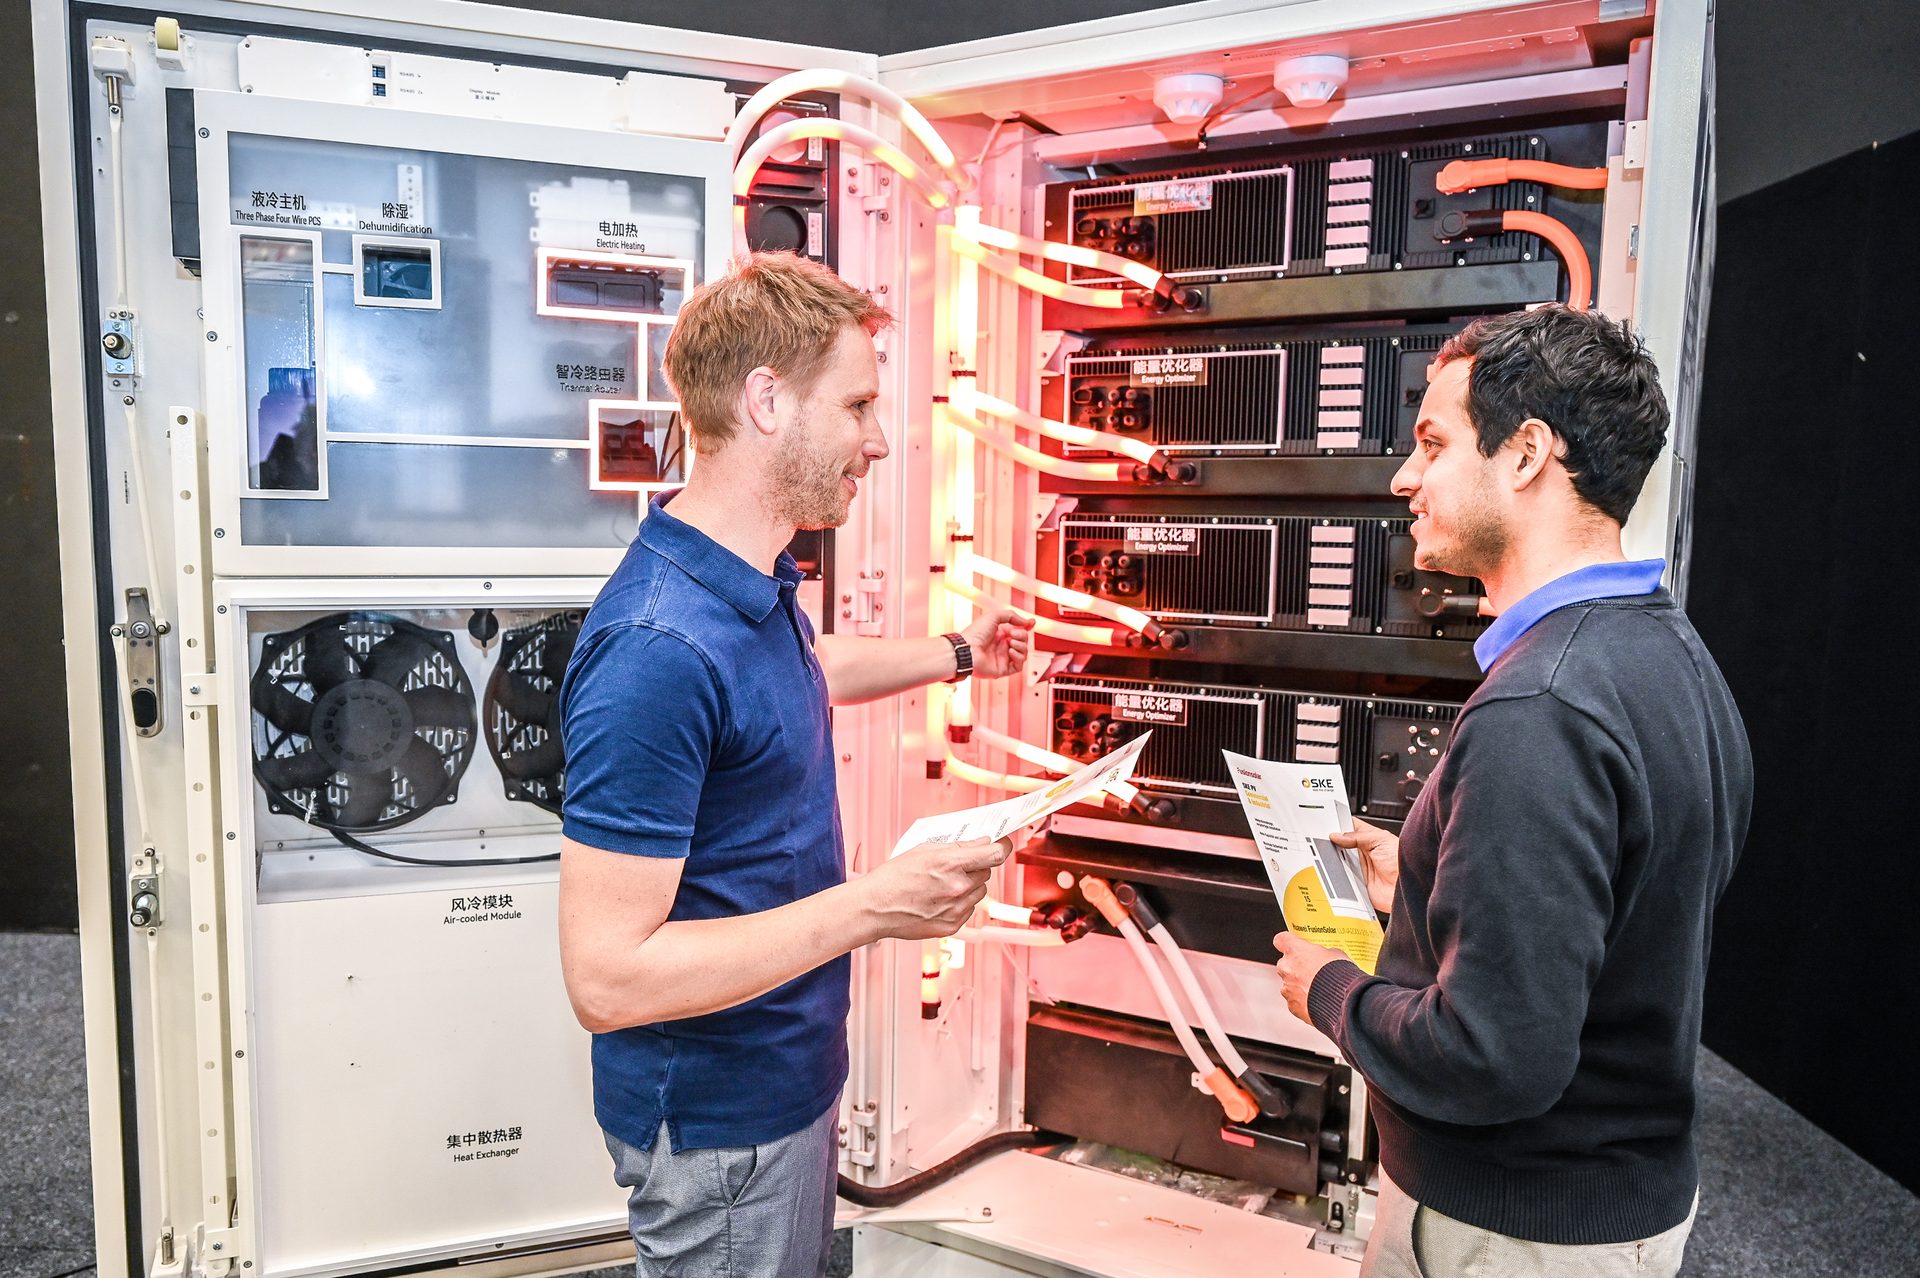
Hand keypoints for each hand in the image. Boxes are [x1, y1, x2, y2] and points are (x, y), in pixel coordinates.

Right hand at [860, 837, 1011, 940]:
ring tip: (944, 885)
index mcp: (950, 864)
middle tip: (958, 866)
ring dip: (969, 886)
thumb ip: (958, 847)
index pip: (994, 854)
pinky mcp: (953, 926)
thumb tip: (982, 842)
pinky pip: (968, 910)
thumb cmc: (893, 878)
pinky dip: (960, 903)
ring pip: (980, 892)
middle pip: (987, 872)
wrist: (875, 908)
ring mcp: (956, 909)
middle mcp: (957, 888)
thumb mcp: (923, 850)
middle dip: (977, 866)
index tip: (1002, 843)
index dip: (1002, 846)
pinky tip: (939, 899)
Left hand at [959, 607, 1034, 679]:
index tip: (1031, 623)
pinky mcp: (1003, 669)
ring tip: (1011, 642)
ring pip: (1024, 653)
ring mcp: (1003, 657)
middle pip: (1023, 641)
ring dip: (1021, 645)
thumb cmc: (975, 634)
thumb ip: (1012, 616)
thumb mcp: (994, 616)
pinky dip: (1018, 657)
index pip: (1018, 630)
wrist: (967, 650)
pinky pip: (1019, 665)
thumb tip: (1026, 621)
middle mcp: (1002, 646)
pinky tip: (1010, 651)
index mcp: (999, 634)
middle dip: (1022, 635)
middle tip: (1012, 634)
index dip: (1026, 627)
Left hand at [1274, 931, 1343, 1023]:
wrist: (1342, 1002)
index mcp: (1295, 950)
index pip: (1281, 940)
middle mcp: (1286, 968)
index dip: (1288, 942)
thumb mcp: (1336, 954)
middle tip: (1313, 970)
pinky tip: (1318, 1002)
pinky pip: (1295, 1001)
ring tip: (1318, 989)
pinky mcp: (1292, 1006)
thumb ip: (1323, 953)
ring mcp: (1287, 988)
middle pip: (1285, 963)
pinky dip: (1303, 1001)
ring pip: (1289, 984)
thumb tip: (1323, 957)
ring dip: (1300, 985)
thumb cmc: (1339, 975)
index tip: (1294, 945)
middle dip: (1296, 967)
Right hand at [1330, 819, 1399, 914]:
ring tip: (1326, 855)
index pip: (1350, 827)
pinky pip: (1341, 879)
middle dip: (1332, 843)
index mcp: (1370, 838)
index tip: (1325, 823)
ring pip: (1339, 861)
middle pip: (1341, 845)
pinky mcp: (1357, 883)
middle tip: (1322, 840)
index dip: (1339, 824)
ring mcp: (1360, 868)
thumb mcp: (1380, 840)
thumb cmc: (1402, 862)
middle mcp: (1364, 853)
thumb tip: (1337, 835)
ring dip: (1333, 860)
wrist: (1407, 889)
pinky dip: (1335, 877)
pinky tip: (1331, 872)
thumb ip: (1357, 837)